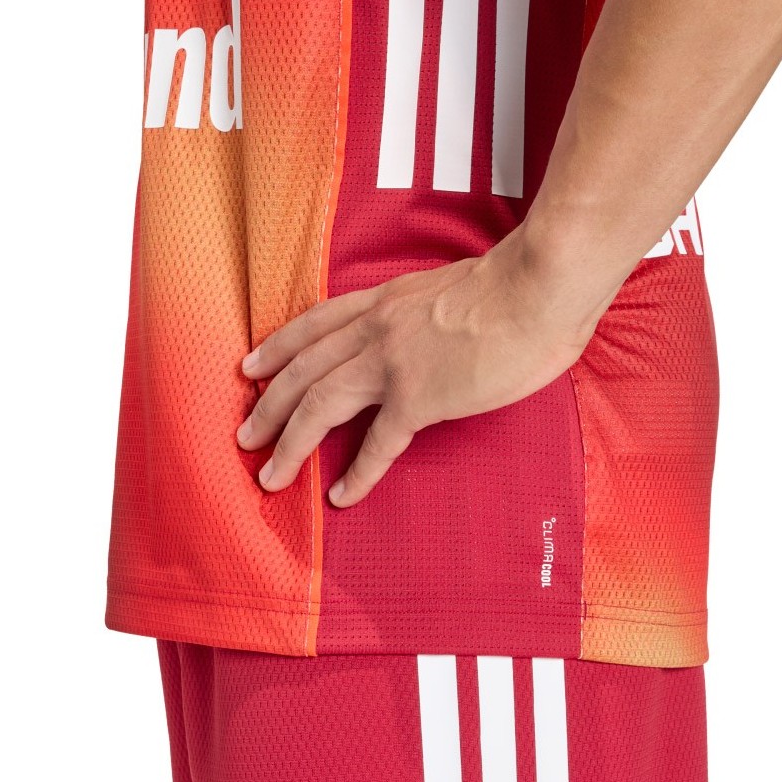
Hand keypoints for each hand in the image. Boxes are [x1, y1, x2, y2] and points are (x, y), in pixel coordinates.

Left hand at [235, 224, 619, 506]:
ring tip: (270, 475)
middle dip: (269, 406)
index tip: (251, 366)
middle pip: (304, 370)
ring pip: (320, 406)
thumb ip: (426, 311)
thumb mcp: (447, 287)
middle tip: (245, 435)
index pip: (315, 324)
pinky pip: (377, 444)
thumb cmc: (512, 284)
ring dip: (289, 443)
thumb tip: (432, 332)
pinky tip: (341, 496)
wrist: (537, 287)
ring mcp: (392, 364)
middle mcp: (375, 330)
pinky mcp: (419, 398)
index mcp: (384, 300)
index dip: (279, 347)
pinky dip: (358, 474)